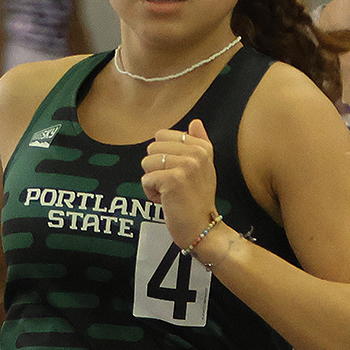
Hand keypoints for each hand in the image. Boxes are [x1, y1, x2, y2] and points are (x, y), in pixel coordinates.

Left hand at [142, 119, 220, 246]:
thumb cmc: (198, 200)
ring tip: (169, 192)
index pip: (162, 135)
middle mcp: (196, 153)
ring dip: (153, 181)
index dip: (163, 156)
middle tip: (172, 184)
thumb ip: (199, 142)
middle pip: (152, 148)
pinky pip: (145, 180)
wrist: (202, 227)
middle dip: (155, 168)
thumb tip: (195, 121)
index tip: (178, 172)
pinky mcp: (173, 180)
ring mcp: (185, 165)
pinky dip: (151, 194)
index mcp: (202, 147)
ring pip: (146, 163)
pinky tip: (166, 201)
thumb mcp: (204, 168)